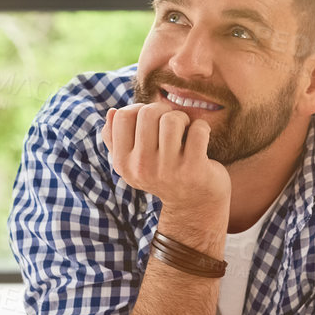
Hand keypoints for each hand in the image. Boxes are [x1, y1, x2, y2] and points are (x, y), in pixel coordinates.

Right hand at [102, 103, 229, 223]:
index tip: (152, 120)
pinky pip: (198, 130)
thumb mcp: (134, 162)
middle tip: (172, 123)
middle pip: (148, 113)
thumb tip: (112, 112)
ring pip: (172, 119)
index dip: (139, 109)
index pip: (122, 116)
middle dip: (163, 111)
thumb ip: (116, 138)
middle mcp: (142, 168)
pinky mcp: (194, 169)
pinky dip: (202, 127)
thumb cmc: (163, 173)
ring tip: (185, 130)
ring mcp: (168, 170)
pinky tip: (200, 137)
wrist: (193, 204)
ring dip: (183, 118)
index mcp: (123, 163)